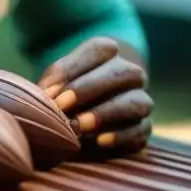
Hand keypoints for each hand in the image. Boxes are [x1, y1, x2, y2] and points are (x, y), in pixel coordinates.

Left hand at [38, 37, 152, 154]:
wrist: (83, 121)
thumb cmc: (65, 93)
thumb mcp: (56, 83)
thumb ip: (52, 85)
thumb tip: (47, 96)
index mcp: (108, 53)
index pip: (100, 49)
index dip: (74, 68)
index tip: (49, 90)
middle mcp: (130, 74)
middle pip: (122, 73)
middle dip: (89, 88)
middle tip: (62, 106)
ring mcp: (140, 101)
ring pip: (136, 101)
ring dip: (107, 113)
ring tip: (80, 125)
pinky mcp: (144, 128)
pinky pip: (141, 130)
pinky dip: (121, 136)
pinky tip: (99, 141)